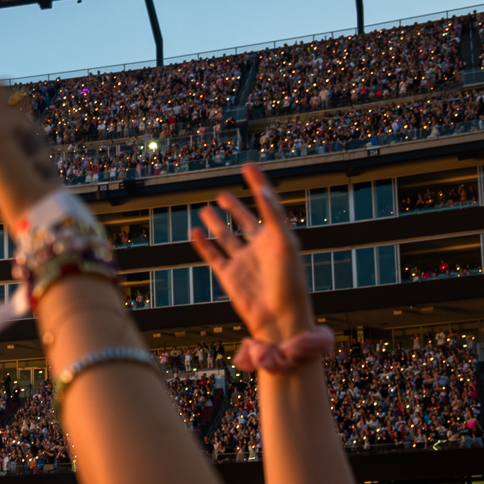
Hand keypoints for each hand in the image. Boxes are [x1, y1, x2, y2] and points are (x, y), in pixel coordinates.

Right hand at [190, 164, 311, 345]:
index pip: (266, 203)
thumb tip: (263, 191)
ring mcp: (243, 261)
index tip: (248, 167)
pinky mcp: (229, 276)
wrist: (278, 316)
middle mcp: (259, 247)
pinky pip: (213, 256)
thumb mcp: (284, 242)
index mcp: (277, 237)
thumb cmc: (288, 280)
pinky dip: (203, 244)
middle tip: (223, 194)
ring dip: (216, 224)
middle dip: (235, 208)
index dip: (258, 184)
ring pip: (226, 238)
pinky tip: (195, 232)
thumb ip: (274, 215)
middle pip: (245, 221)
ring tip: (206, 209)